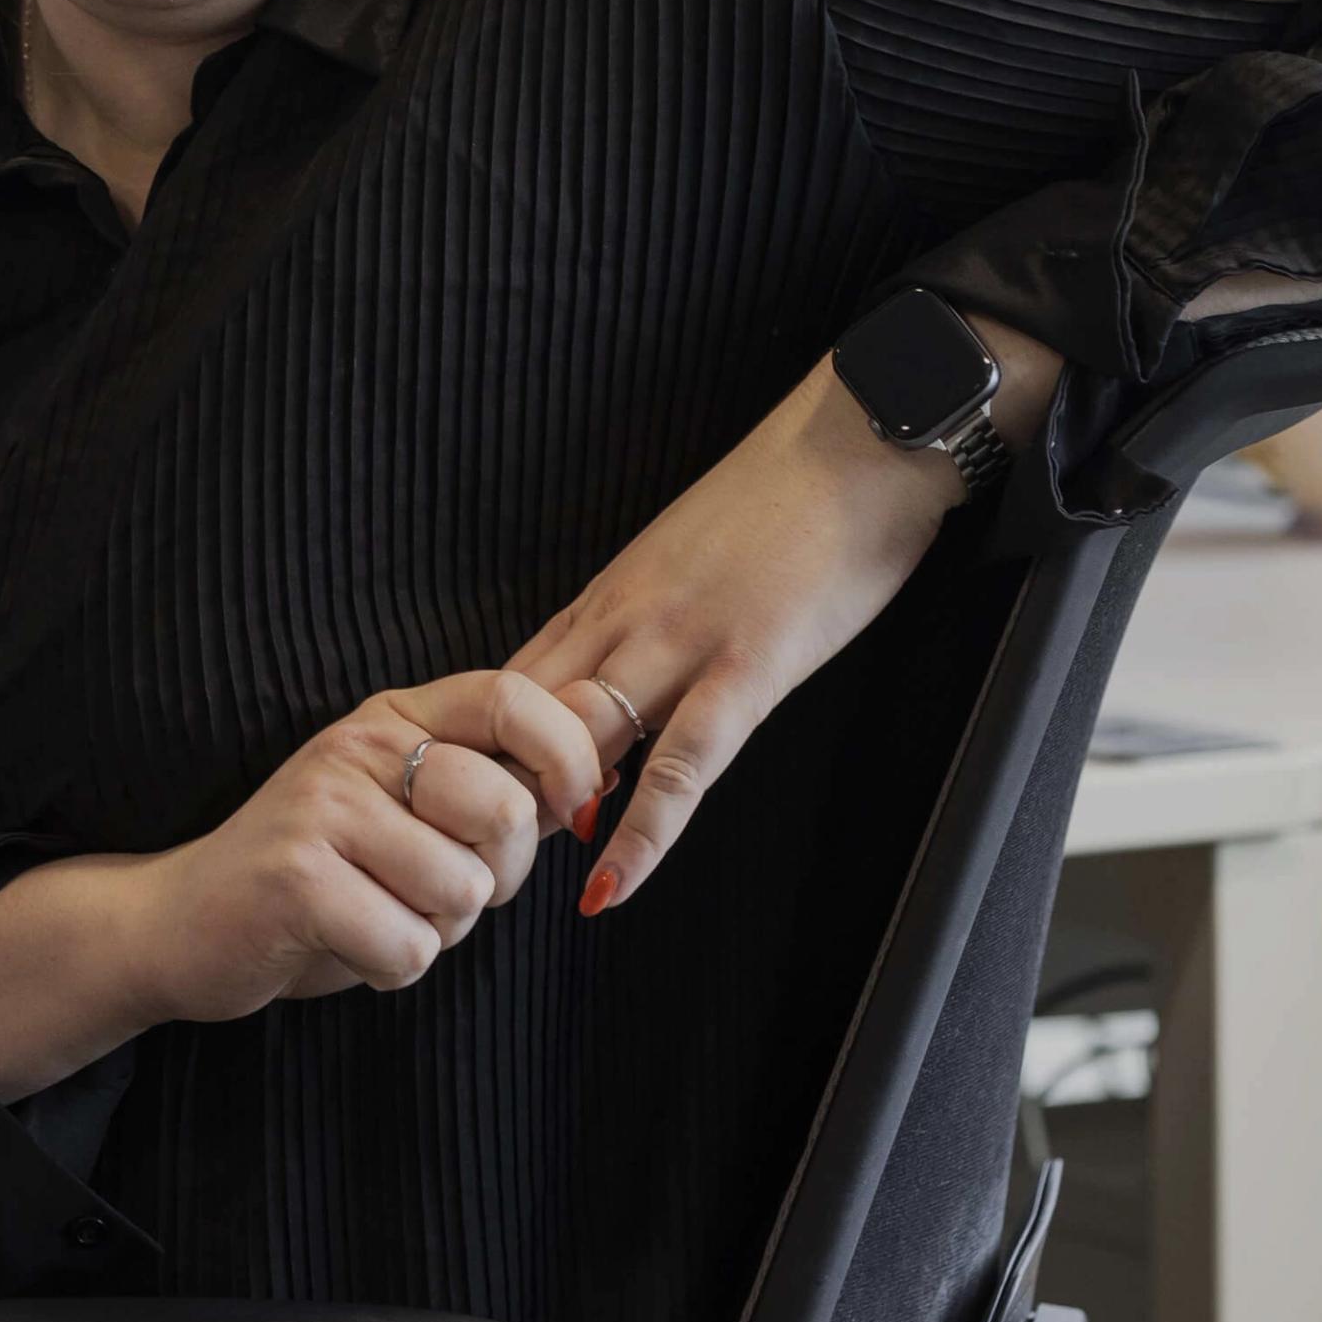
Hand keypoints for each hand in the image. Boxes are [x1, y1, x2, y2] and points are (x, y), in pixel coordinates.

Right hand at [125, 670, 605, 1020]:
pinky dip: (391, 967)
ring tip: (376, 913)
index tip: (571, 810)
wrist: (184, 922)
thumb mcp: (408, 813)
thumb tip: (608, 760)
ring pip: (462, 894)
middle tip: (436, 890)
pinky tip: (344, 944)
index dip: (569, 755)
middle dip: (495, 879)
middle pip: (504, 812)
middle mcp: (356, 745)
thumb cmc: (319, 875)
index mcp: (392, 717)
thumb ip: (498, 786)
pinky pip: (411, 948)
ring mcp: (322, 808)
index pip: (513, 697)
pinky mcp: (297, 877)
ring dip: (436, 931)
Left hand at [509, 321, 1059, 914]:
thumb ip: (649, 619)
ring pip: (580, 737)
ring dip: (542, 814)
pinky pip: (681, 764)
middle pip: (527, 717)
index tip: (457, 805)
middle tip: (463, 859)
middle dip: (492, 791)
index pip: (516, 680)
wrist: (864, 438)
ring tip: (508, 884)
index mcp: (612, 593)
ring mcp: (681, 642)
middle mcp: (626, 617)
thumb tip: (624, 687)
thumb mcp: (692, 556)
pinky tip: (609, 882)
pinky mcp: (747, 667)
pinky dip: (640, 831)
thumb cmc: (789, 500)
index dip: (480, 748)